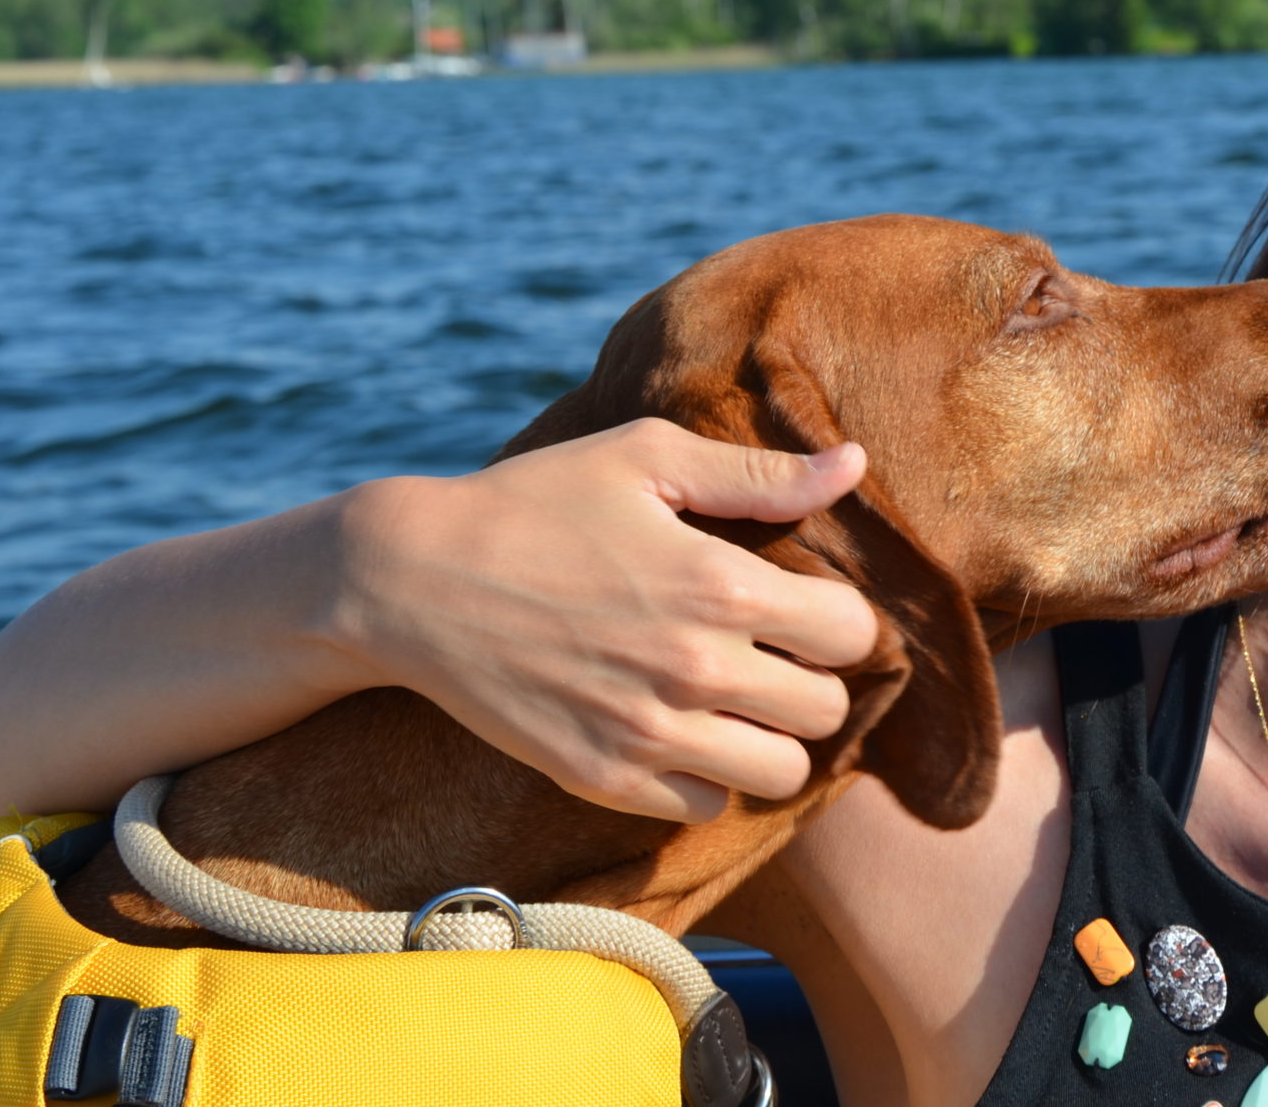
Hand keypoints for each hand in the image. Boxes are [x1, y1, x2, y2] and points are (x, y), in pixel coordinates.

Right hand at [324, 419, 880, 822]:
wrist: (412, 581)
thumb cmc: (535, 503)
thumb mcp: (645, 459)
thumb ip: (759, 472)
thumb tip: (854, 464)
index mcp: (720, 584)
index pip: (849, 633)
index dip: (835, 619)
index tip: (799, 608)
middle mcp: (695, 668)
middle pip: (824, 712)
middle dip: (807, 681)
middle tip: (764, 656)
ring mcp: (648, 734)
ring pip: (779, 774)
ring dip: (766, 739)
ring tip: (729, 701)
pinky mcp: (602, 779)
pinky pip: (706, 807)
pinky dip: (704, 777)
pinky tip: (675, 731)